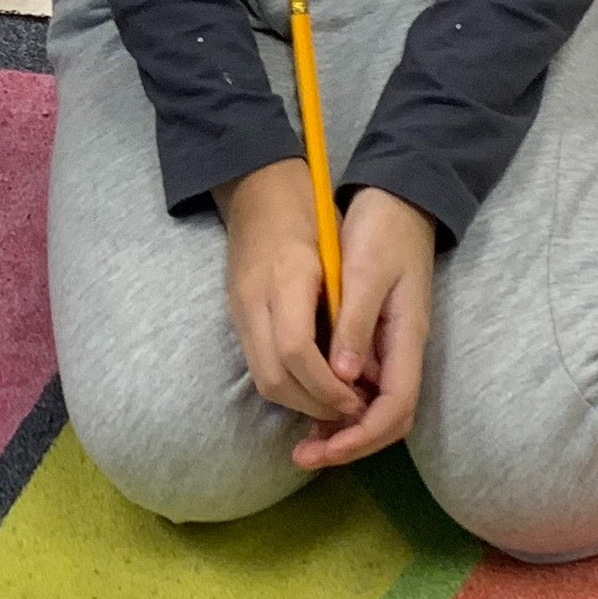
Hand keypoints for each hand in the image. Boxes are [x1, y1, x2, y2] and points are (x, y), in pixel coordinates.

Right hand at [220, 161, 363, 427]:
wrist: (258, 188)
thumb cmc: (308, 212)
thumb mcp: (339, 251)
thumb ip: (348, 308)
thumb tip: (361, 367)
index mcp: (286, 278)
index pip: (297, 352)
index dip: (327, 386)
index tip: (356, 399)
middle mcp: (254, 299)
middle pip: (273, 378)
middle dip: (312, 405)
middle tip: (349, 411)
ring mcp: (239, 309)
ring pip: (262, 378)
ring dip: (299, 400)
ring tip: (336, 401)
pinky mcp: (236, 316)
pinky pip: (258, 364)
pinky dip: (287, 383)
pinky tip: (315, 383)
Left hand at [299, 190, 433, 470]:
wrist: (397, 199)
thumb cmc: (383, 230)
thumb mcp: (366, 270)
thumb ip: (355, 324)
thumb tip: (343, 378)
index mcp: (406, 337)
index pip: (394, 407)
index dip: (362, 436)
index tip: (325, 448)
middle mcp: (401, 351)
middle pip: (386, 419)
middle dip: (349, 444)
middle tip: (304, 456)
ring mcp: (389, 348)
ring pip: (372, 408)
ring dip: (340, 431)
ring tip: (302, 446)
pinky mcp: (374, 340)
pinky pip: (359, 386)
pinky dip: (336, 406)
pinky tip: (307, 410)